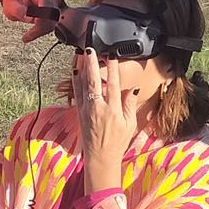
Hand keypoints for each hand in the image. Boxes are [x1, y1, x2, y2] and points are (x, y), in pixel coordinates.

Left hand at [0, 0, 58, 43]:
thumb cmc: (13, 0)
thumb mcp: (10, 5)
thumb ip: (19, 11)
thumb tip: (30, 19)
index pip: (45, 3)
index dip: (43, 15)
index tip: (34, 25)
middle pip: (51, 13)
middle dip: (41, 27)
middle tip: (27, 37)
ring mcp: (51, 3)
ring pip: (53, 20)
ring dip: (41, 31)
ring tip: (28, 36)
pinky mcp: (51, 11)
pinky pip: (51, 23)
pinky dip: (42, 30)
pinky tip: (33, 33)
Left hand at [75, 49, 139, 192]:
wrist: (100, 158)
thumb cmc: (117, 143)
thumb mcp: (129, 124)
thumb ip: (129, 105)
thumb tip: (132, 88)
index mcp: (114, 111)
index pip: (113, 84)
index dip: (112, 69)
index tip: (111, 56)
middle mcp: (99, 109)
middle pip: (95, 82)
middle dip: (92, 64)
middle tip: (90, 50)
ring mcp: (87, 110)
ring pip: (83, 86)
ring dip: (82, 69)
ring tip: (81, 55)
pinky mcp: (80, 113)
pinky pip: (77, 94)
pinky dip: (76, 82)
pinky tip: (75, 72)